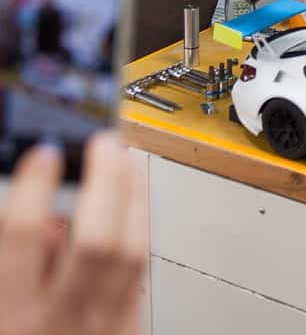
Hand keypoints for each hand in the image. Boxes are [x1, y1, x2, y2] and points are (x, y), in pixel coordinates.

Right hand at [0, 131, 147, 334]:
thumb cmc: (23, 333)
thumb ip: (12, 260)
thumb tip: (43, 219)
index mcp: (13, 318)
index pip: (24, 241)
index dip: (36, 188)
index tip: (45, 151)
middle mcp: (59, 325)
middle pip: (96, 241)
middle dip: (104, 181)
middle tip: (102, 140)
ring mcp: (102, 330)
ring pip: (132, 252)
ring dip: (131, 193)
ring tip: (123, 156)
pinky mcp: (129, 331)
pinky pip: (143, 270)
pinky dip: (141, 223)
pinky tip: (134, 197)